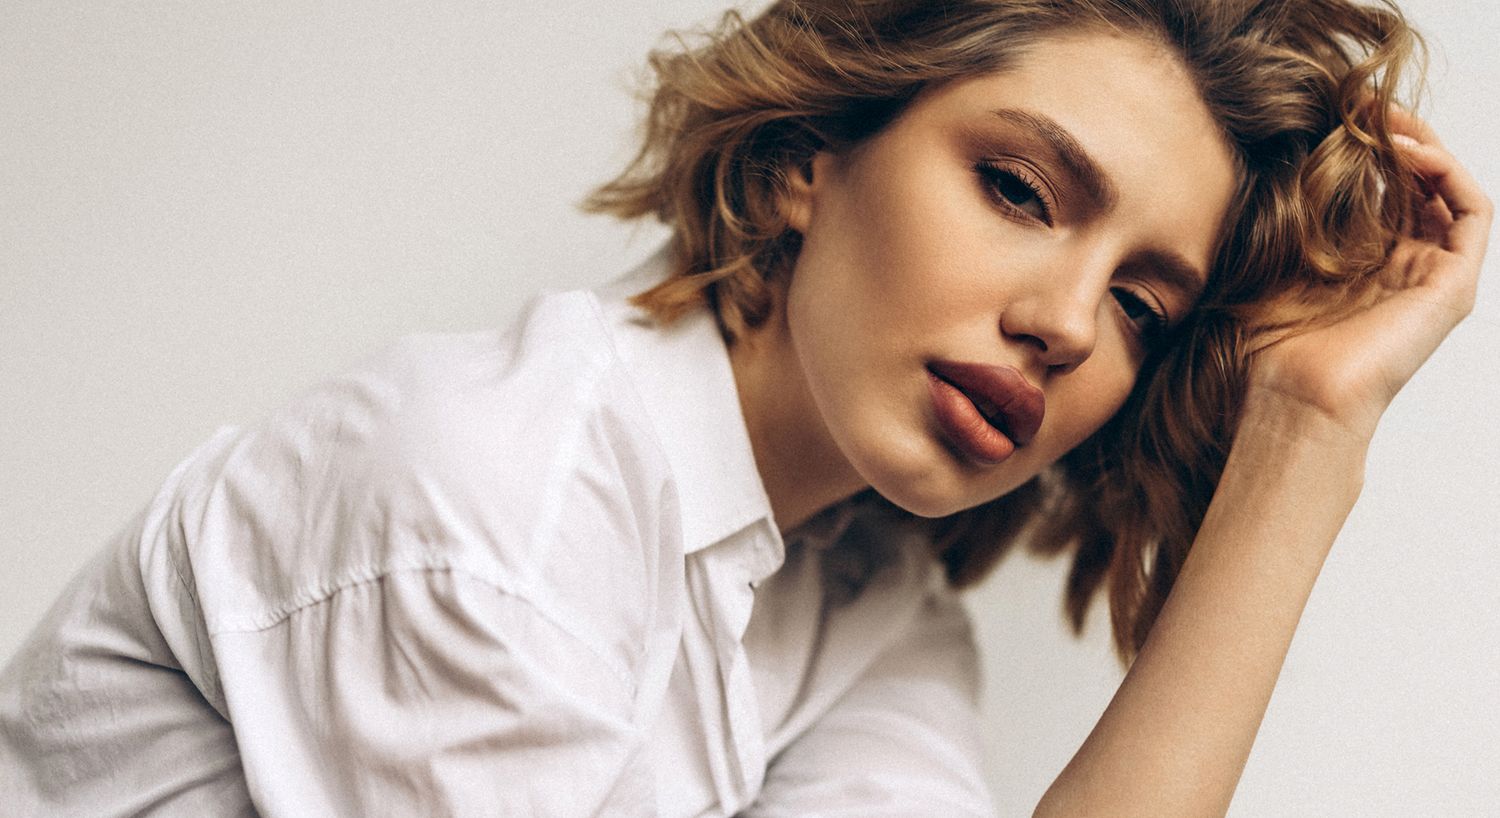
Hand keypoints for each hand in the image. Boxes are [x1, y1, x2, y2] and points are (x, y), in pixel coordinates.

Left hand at [1247, 110, 1491, 441]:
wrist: (1293, 396)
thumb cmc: (1269, 345)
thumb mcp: (1269, 265)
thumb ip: (1284, 217)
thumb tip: (1275, 157)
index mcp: (1363, 264)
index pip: (1381, 189)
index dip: (1367, 148)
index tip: (1338, 113)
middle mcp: (1403, 267)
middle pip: (1417, 183)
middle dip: (1398, 138)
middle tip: (1368, 104)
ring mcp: (1432, 276)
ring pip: (1448, 190)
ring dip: (1424, 147)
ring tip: (1389, 121)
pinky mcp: (1453, 285)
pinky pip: (1472, 213)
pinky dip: (1449, 174)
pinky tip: (1410, 154)